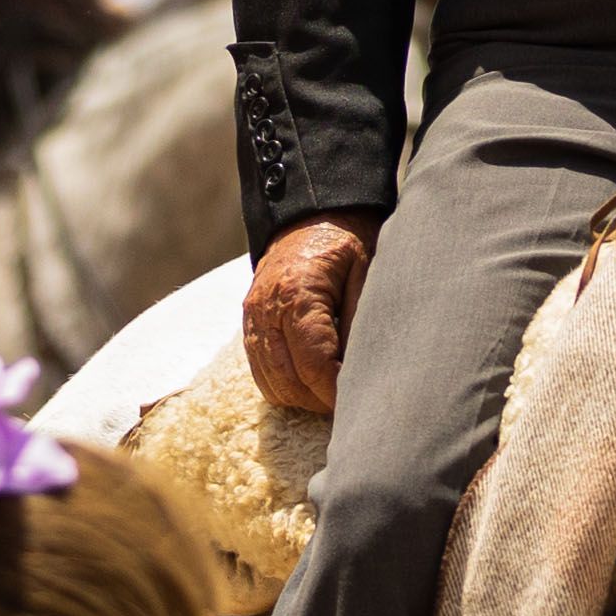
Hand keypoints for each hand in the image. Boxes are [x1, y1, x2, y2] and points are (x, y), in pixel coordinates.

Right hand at [243, 218, 375, 416]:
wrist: (309, 213)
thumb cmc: (346, 241)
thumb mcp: (366, 271)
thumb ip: (361, 321)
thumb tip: (363, 372)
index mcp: (297, 294)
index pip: (314, 365)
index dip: (337, 392)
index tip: (362, 402)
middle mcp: (266, 310)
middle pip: (289, 382)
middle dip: (321, 401)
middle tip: (353, 402)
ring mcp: (252, 319)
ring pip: (272, 385)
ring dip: (303, 397)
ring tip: (334, 393)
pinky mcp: (249, 325)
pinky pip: (262, 373)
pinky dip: (286, 386)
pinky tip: (313, 381)